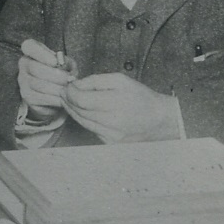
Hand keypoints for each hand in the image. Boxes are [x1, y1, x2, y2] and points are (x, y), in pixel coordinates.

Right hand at [17, 38, 75, 122]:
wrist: (57, 91)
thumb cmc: (61, 71)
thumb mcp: (66, 63)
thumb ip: (66, 63)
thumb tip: (66, 72)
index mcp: (32, 50)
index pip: (29, 46)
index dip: (42, 54)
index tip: (56, 62)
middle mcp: (24, 64)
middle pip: (34, 68)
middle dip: (54, 75)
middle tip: (68, 80)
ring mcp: (23, 81)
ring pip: (37, 84)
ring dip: (56, 88)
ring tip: (68, 90)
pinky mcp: (27, 96)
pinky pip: (39, 98)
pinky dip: (53, 99)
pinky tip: (63, 99)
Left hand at [59, 73, 180, 142]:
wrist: (158, 120)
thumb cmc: (141, 97)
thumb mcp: (120, 80)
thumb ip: (95, 81)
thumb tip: (76, 85)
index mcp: (115, 103)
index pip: (81, 99)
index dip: (69, 92)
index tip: (67, 86)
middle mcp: (112, 122)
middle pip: (79, 111)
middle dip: (68, 100)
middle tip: (64, 91)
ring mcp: (110, 135)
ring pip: (82, 121)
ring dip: (71, 110)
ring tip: (68, 99)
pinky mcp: (110, 142)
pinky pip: (90, 129)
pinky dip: (82, 119)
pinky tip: (80, 111)